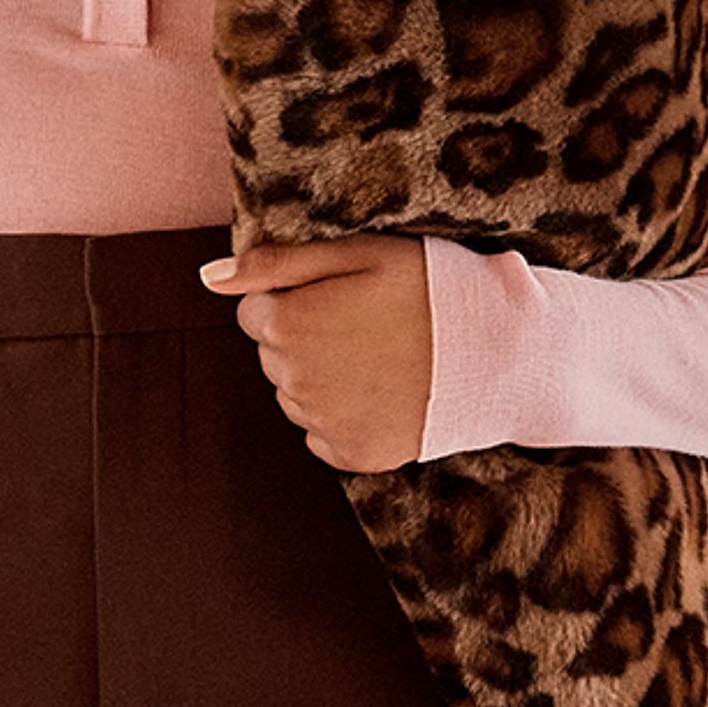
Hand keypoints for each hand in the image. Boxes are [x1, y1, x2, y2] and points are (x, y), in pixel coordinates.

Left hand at [196, 235, 430, 470]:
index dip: (295, 298)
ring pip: (296, 395)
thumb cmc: (428, 286)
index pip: (254, 311)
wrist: (498, 349)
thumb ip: (276, 263)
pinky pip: (323, 434)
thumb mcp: (356, 253)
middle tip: (365, 323)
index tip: (341, 295)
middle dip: (305, 337)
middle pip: (273, 355)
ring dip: (322, 377)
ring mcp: (324, 422)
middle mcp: (294, 379)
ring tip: (379, 356)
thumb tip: (209, 276)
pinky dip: (344, 416)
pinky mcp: (354, 453)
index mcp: (288, 323)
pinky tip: (383, 392)